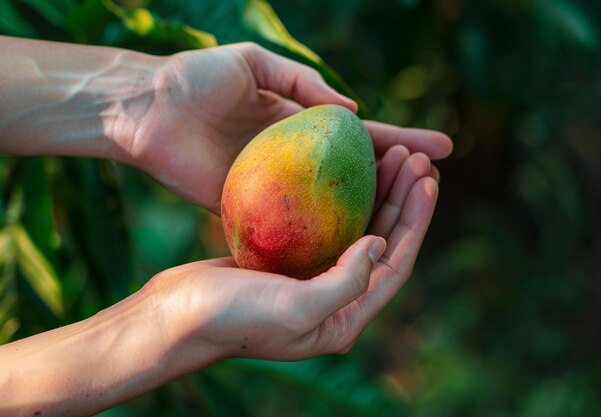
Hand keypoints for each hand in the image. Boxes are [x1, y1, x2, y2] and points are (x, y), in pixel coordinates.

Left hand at [123, 43, 451, 213]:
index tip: (441, 146)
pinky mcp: (248, 208)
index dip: (401, 140)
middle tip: (434, 184)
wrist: (146, 110)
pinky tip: (349, 249)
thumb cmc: (196, 79)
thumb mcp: (253, 63)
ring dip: (368, 210)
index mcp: (299, 124)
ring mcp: (276, 188)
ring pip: (331, 204)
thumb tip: (353, 111)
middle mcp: (295, 161)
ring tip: (407, 215)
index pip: (361, 134)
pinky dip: (320, 235)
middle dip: (397, 179)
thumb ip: (301, 83)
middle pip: (356, 173)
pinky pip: (290, 224)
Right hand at [148, 150, 436, 362]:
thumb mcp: (295, 309)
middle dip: (403, 200)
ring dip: (377, 193)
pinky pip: (326, 221)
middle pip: (383, 242)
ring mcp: (311, 276)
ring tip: (392, 156)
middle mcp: (335, 297)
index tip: (427, 179)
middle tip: (415, 158)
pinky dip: (340, 195)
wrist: (175, 315)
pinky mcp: (288, 259)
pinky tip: (345, 169)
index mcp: (345, 316)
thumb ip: (346, 283)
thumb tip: (382, 243)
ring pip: (357, 228)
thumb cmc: (232, 319)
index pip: (396, 265)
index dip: (416, 221)